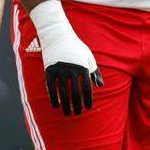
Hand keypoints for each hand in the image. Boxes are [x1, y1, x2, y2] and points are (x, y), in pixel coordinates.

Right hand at [30, 0, 101, 115]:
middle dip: (77, 105)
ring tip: (67, 113)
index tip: (87, 108)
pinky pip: (51, 87)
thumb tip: (100, 86)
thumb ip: (95, 71)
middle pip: (75, 93)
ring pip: (63, 92)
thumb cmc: (75, 46)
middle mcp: (71, 70)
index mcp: (83, 67)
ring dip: (66, 104)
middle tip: (77, 113)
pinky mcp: (49, 70)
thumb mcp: (88, 56)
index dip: (87, 100)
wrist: (56, 35)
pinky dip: (53, 97)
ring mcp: (59, 70)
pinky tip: (56, 105)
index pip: (87, 88)